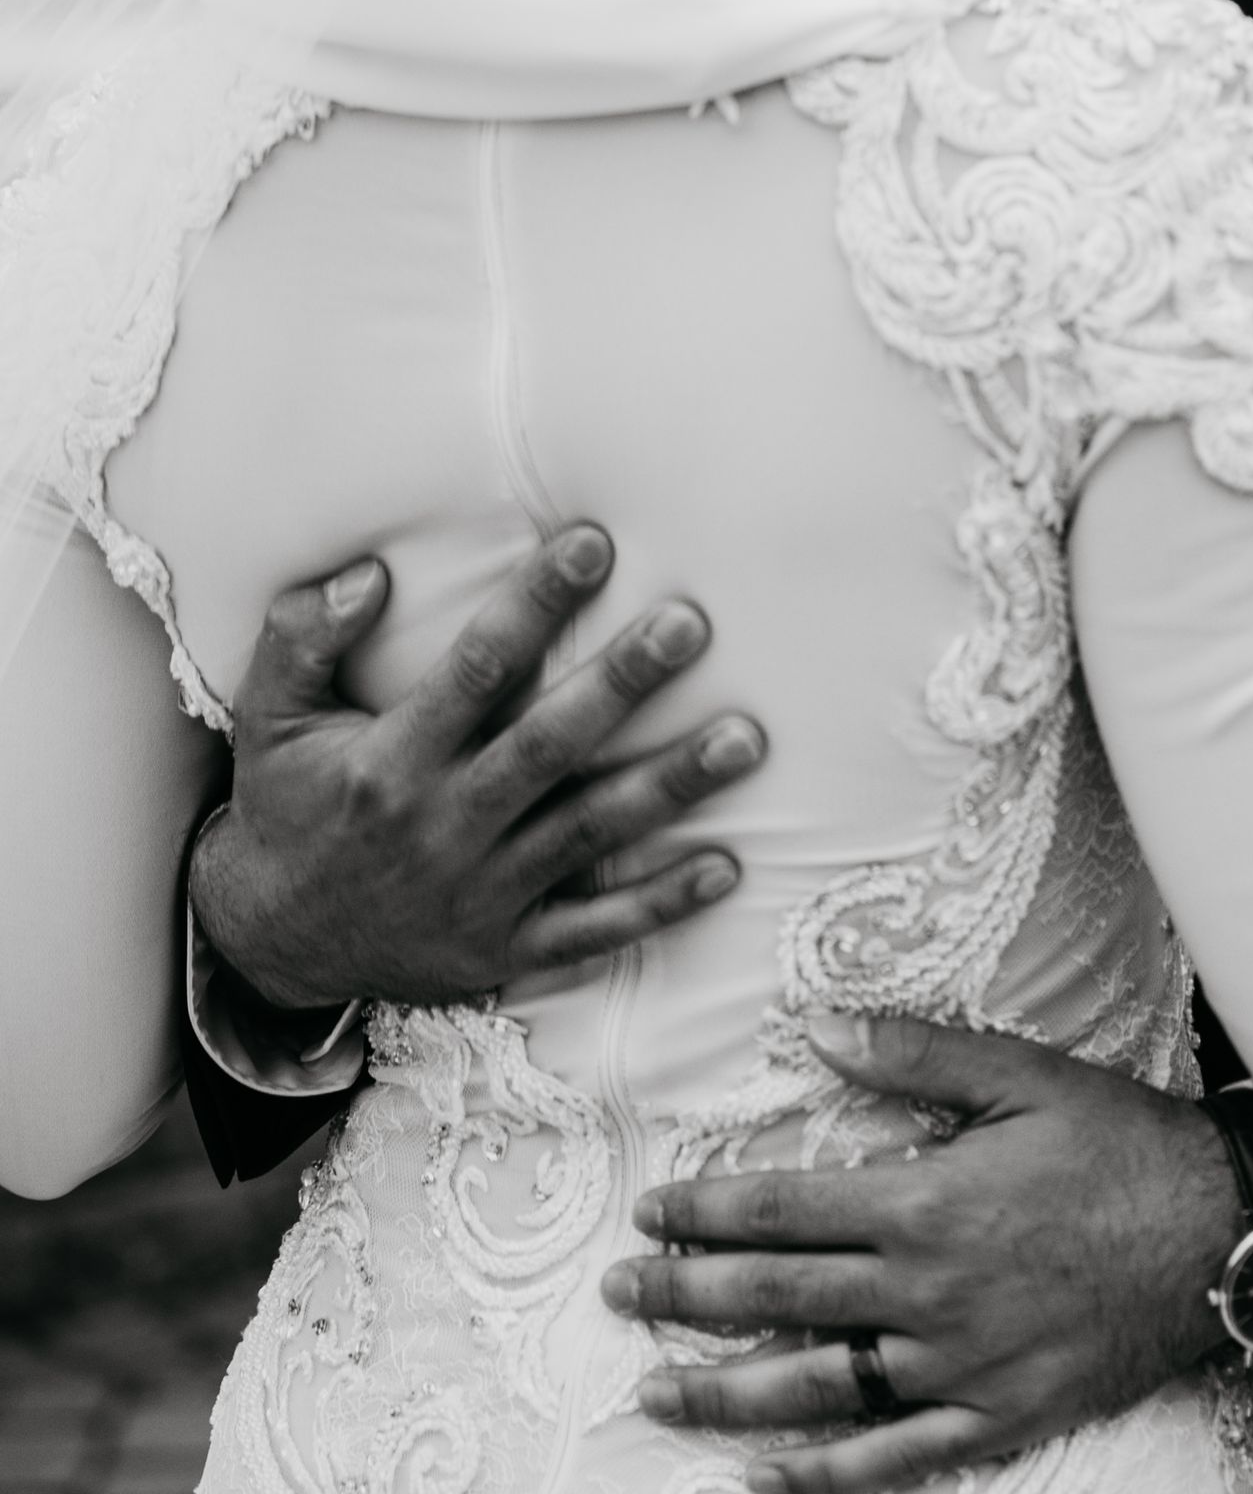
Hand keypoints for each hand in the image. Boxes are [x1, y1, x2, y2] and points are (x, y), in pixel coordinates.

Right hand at [190, 526, 764, 1010]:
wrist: (271, 944)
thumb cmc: (285, 810)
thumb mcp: (268, 719)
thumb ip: (303, 635)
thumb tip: (370, 571)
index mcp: (391, 764)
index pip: (477, 670)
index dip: (536, 603)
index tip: (594, 542)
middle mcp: (442, 828)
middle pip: (549, 745)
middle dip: (623, 682)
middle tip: (690, 623)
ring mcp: (480, 895)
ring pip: (590, 833)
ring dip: (671, 786)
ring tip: (743, 739)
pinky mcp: (505, 950)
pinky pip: (594, 931)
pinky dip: (661, 903)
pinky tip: (726, 866)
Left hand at [599, 1014, 1240, 1493]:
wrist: (1222, 1238)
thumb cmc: (1120, 1145)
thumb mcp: (1021, 1075)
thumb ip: (914, 1054)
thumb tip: (818, 1028)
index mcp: (925, 1202)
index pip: (783, 1211)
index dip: (706, 1213)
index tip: (651, 1213)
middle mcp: (928, 1293)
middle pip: (778, 1301)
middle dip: (686, 1298)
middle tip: (620, 1294)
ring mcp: (960, 1366)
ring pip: (816, 1390)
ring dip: (726, 1394)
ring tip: (656, 1392)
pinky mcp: (998, 1418)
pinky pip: (895, 1458)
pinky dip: (824, 1477)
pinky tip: (766, 1480)